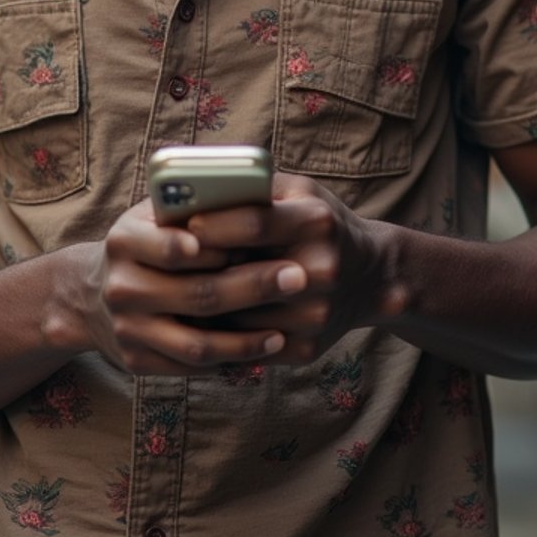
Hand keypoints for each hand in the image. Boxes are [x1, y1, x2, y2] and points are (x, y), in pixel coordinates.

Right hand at [76, 196, 315, 375]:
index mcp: (124, 239)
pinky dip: (230, 361)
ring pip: (197, 343)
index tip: (261, 243)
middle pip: (197, 294)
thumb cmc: (149, 242)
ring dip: (246, 340)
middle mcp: (121, 286)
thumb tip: (259, 199)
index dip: (218, 245)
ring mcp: (128, 328)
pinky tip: (263, 348)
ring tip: (283, 330)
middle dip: (253, 286)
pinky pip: (191, 367)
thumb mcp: (157, 215)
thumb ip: (194, 206)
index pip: (176, 246)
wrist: (94, 295)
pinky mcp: (137, 361)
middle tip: (297, 277)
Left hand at [185, 172, 404, 364]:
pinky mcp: (306, 348)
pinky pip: (248, 345)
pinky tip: (198, 322)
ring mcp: (315, 314)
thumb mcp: (299, 193)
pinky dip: (219, 336)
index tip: (184, 225)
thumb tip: (196, 189)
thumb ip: (255, 188)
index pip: (255, 223)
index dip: (215, 224)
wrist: (371, 277)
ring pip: (239, 317)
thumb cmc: (320, 224)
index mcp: (316, 221)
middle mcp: (320, 269)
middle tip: (165, 266)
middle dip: (200, 270)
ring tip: (172, 295)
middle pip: (243, 275)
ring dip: (202, 309)